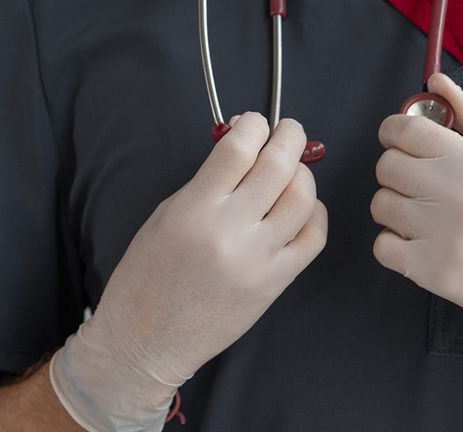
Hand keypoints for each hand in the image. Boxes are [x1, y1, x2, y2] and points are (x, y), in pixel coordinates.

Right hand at [50, 113, 327, 430]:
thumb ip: (208, 180)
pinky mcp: (276, 283)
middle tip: (289, 131)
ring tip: (293, 169)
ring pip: (303, 198)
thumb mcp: (166, 215)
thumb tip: (244, 145)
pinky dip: (314, 214)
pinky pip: (313, 238)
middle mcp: (230, 232)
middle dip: (289, 137)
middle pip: (279, 166)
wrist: (147, 340)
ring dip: (303, 173)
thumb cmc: (148, 276)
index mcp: (194, 209)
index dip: (254, 126)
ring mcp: (259, 259)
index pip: (238, 149)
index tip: (256, 122)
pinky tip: (302, 207)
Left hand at [370, 74, 462, 349]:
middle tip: (422, 181)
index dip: (396, 130)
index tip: (402, 139)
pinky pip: (383, 248)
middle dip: (398, 169)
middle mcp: (456, 196)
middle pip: (387, 166)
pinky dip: (395, 245)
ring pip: (381, 205)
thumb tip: (437, 83)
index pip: (406, 130)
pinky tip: (424, 244)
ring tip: (427, 215)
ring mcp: (442, 238)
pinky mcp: (433, 275)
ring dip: (397, 207)